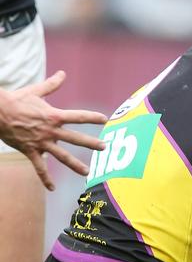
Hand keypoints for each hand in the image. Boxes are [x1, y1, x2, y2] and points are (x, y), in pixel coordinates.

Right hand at [0, 71, 106, 189]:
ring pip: (61, 156)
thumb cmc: (16, 100)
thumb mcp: (36, 91)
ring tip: (87, 173)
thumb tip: (63, 73)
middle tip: (105, 148)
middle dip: (91, 143)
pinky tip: (53, 188)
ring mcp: (41, 142)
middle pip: (75, 138)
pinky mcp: (30, 151)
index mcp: (54, 115)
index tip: (105, 119)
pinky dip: (46, 179)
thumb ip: (52, 84)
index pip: (78, 116)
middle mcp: (50, 130)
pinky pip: (40, 168)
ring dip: (75, 165)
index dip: (93, 117)